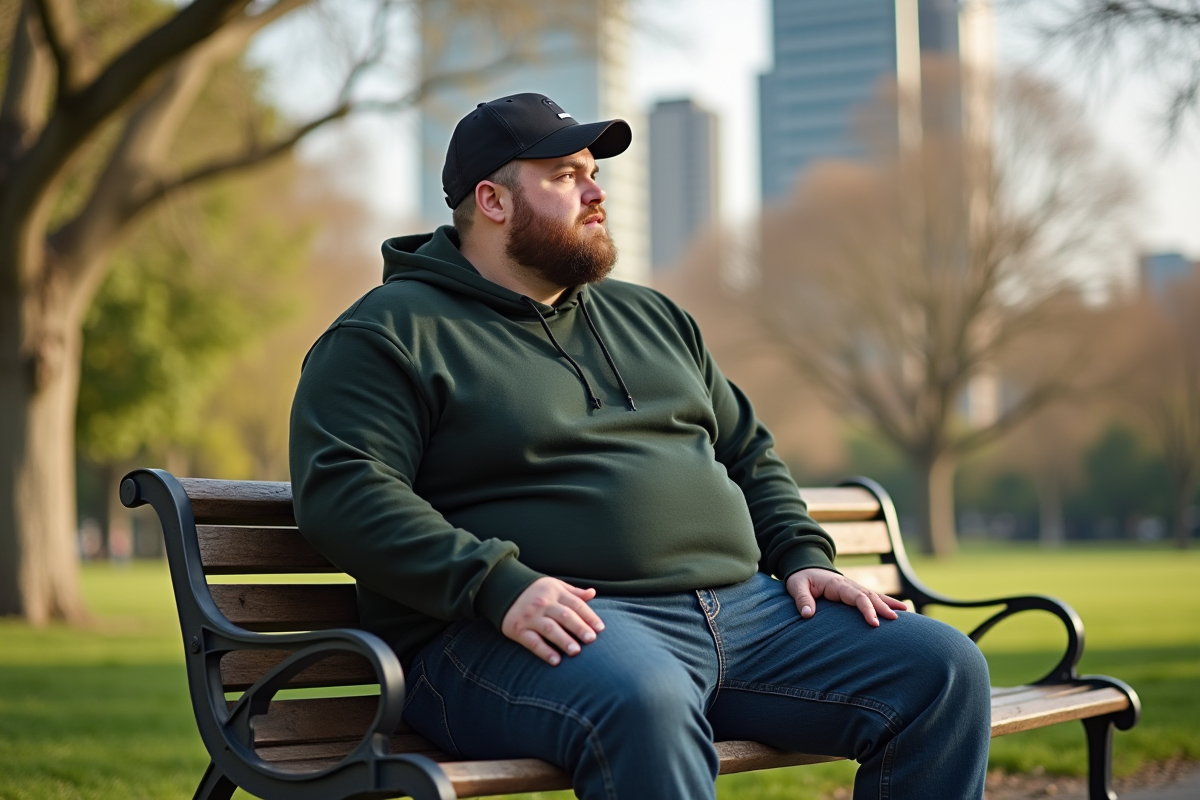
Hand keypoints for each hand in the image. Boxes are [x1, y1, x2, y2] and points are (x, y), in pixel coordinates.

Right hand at [501, 577, 604, 665]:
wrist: (502, 588)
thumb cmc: (535, 590)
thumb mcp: (553, 585)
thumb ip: (573, 592)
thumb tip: (593, 593)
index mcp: (554, 592)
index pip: (576, 604)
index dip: (589, 616)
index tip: (600, 628)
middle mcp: (543, 604)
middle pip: (565, 616)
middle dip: (579, 628)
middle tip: (591, 639)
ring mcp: (530, 617)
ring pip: (550, 629)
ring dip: (564, 640)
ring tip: (576, 652)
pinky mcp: (519, 629)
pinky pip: (533, 642)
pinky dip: (544, 651)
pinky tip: (556, 661)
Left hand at [785, 568, 906, 626]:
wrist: (804, 566)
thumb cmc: (801, 578)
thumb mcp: (796, 586)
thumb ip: (802, 599)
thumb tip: (807, 615)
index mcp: (837, 584)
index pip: (857, 596)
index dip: (867, 609)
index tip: (874, 623)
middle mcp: (848, 584)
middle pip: (869, 596)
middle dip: (883, 607)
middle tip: (894, 620)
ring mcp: (853, 587)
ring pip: (874, 595)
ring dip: (889, 603)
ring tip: (905, 613)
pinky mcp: (854, 591)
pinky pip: (872, 596)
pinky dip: (886, 601)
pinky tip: (899, 608)